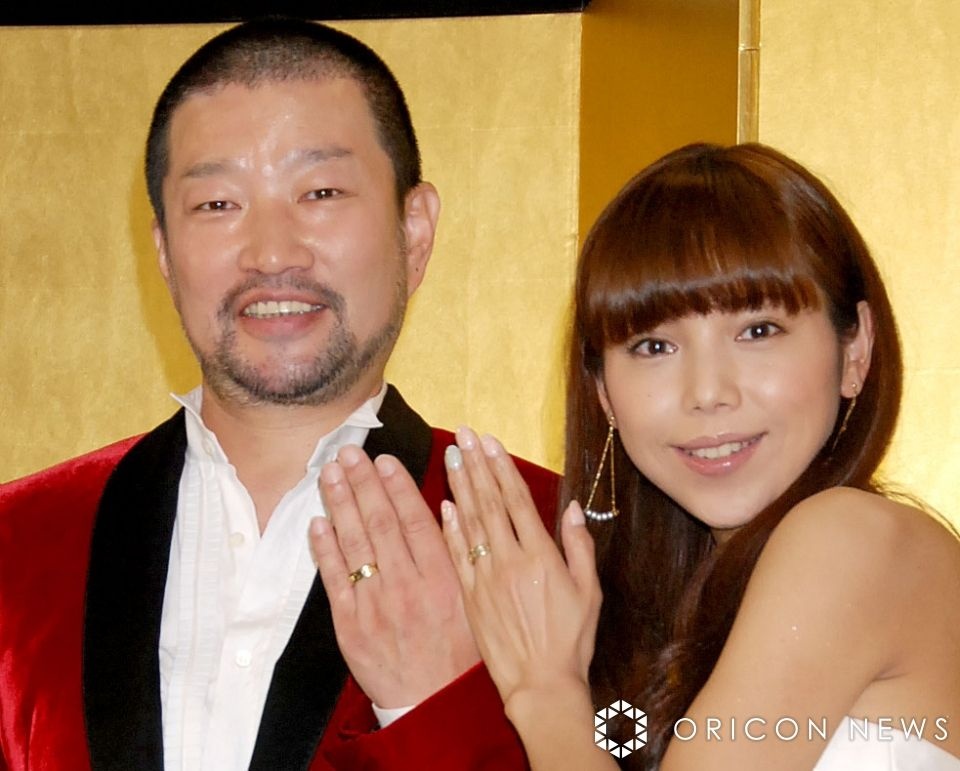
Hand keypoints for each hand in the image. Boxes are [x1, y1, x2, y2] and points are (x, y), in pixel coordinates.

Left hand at [309, 445, 479, 708]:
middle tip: (348, 452)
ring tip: (329, 473)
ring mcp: (376, 604)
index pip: (414, 519)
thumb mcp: (472, 598)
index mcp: (441, 577)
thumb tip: (445, 508)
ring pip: (354, 543)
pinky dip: (324, 549)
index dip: (397, 485)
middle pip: (379, 522)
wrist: (433, 702)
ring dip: (339, 504)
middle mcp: (407, 585)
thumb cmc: (459, 650)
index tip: (384, 459)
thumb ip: (457, 555)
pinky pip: (334, 579)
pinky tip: (317, 522)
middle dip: (362, 482)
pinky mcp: (351, 625)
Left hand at [441, 427, 601, 709]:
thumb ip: (579, 547)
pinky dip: (449, 528)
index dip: (501, 468)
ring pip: (470, 523)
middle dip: (476, 465)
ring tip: (451, 456)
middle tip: (463, 436)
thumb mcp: (589, 592)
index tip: (490, 442)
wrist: (539, 685)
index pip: (517, 501)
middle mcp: (510, 561)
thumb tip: (573, 509)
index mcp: (541, 557)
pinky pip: (456, 555)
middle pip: (489, 503)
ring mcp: (486, 578)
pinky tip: (444, 504)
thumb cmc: (570, 640)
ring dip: (460, 487)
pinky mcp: (470, 597)